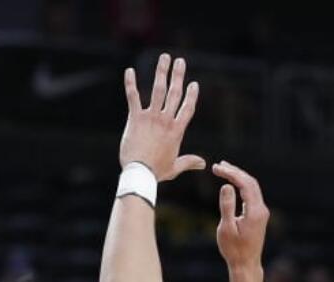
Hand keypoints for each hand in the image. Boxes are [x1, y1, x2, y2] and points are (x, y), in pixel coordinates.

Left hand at [120, 54, 203, 180]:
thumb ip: (189, 162)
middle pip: (175, 93)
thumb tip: (203, 164)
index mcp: (177, 130)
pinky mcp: (136, 118)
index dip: (191, 95)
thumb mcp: (175, 167)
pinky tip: (129, 71)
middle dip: (178, 75)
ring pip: (158, 89)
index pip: (187, 108)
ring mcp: (151, 117)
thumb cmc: (156, 171)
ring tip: (164, 58)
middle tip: (180, 61)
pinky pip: (134, 97)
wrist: (139, 172)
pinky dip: (131, 83)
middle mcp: (166, 120)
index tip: (193, 84)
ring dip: (162, 72)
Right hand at [212, 161, 269, 271]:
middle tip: (218, 165)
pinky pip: (251, 195)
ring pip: (252, 188)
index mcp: (255, 211)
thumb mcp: (226, 228)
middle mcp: (261, 209)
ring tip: (224, 170)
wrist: (246, 264)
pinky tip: (232, 184)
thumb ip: (227, 206)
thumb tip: (226, 186)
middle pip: (251, 183)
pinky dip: (242, 187)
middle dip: (235, 172)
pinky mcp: (258, 215)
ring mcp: (261, 212)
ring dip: (239, 177)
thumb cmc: (233, 249)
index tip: (216, 168)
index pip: (245, 184)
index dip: (231, 173)